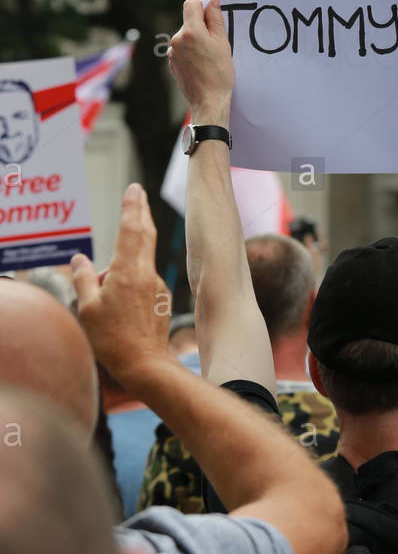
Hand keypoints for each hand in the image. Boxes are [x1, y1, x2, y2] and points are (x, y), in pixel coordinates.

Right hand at [71, 184, 170, 386]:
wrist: (145, 365)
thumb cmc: (113, 339)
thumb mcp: (88, 309)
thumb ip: (84, 279)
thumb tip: (79, 258)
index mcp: (128, 271)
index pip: (131, 229)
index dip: (132, 206)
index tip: (134, 188)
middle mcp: (146, 273)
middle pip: (145, 234)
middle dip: (141, 211)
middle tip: (138, 193)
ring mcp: (156, 285)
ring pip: (141, 260)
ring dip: (126, 258)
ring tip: (104, 288)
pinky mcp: (160, 298)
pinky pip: (143, 279)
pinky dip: (131, 278)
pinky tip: (119, 303)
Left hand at [168, 0, 233, 123]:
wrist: (208, 100)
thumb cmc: (219, 73)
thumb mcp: (223, 43)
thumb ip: (216, 19)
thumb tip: (212, 2)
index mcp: (191, 31)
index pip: (191, 4)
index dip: (203, 7)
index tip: (212, 18)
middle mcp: (177, 39)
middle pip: (189, 21)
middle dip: (201, 27)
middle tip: (215, 43)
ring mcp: (172, 51)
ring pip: (185, 36)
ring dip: (195, 40)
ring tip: (208, 57)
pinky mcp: (171, 62)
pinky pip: (181, 49)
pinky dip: (190, 52)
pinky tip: (200, 64)